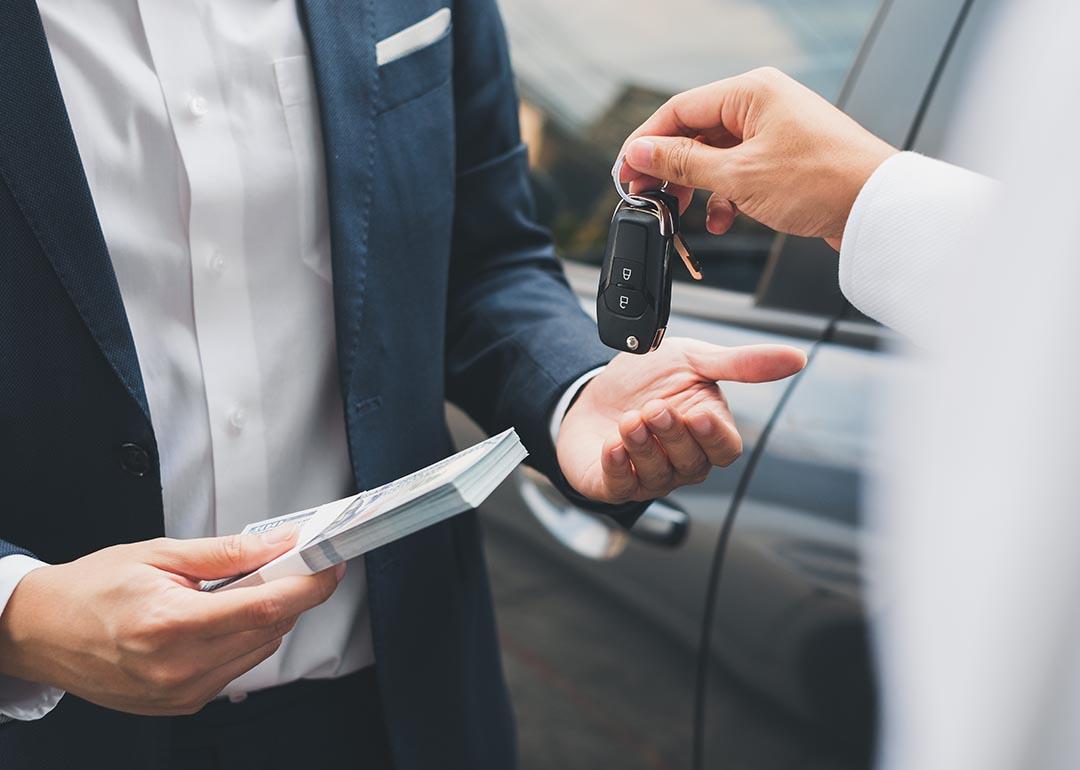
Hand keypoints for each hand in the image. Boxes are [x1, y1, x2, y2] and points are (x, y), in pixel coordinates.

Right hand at [0, 530, 343, 715]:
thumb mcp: (160, 554)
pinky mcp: (184, 704)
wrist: (42, 632)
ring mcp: (182, 693)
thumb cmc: (93, 589)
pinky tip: (217, 619)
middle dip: (291, 593)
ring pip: (261, 649)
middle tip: (288, 563)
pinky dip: (243, 639)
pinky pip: (238, 668)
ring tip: (236, 591)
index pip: (265, 606)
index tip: (331, 563)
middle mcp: (178, 668)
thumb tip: (282, 542)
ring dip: (267, 616)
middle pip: (270, 629)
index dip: (309, 584)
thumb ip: (229, 552)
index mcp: (170, 625)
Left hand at [557, 337, 805, 502]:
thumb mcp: (693, 360)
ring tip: (629, 419)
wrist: (593, 388)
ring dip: (642, 447)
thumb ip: (741, 363)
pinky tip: (612, 445)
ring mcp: (648, 476)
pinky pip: (619, 486)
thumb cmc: (648, 380)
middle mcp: (681, 461)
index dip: (714, 436)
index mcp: (706, 433)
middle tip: (655, 408)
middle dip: (672, 436)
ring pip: (657, 476)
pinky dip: (616, 466)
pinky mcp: (612, 484)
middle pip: (692, 464)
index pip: (725, 449)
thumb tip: (797, 358)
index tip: (698, 415)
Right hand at [618, 67, 897, 248]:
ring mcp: (775, 131)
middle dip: (670, 170)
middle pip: (695, 133)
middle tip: (648, 198)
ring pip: (716, 157)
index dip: (645, 143)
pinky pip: (739, 172)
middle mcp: (762, 104)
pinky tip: (722, 220)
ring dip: (697, 188)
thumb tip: (640, 153)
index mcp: (751, 92)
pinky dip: (725, 197)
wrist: (877, 209)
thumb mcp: (738, 176)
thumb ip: (682, 164)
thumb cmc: (822, 182)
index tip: (625, 173)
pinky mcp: (785, 158)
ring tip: (683, 214)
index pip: (679, 110)